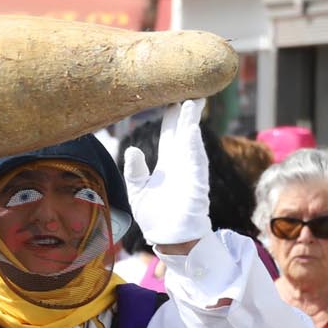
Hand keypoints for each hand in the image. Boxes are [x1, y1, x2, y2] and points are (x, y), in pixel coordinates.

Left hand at [121, 98, 210, 248]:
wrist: (170, 239)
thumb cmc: (155, 216)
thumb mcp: (138, 190)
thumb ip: (134, 170)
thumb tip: (132, 149)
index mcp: (167, 163)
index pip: (169, 133)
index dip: (170, 116)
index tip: (170, 97)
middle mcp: (180, 163)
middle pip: (182, 131)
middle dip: (185, 111)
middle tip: (188, 87)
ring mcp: (189, 172)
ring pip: (191, 142)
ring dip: (192, 123)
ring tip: (193, 102)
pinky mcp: (196, 183)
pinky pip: (195, 161)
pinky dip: (193, 146)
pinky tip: (192, 130)